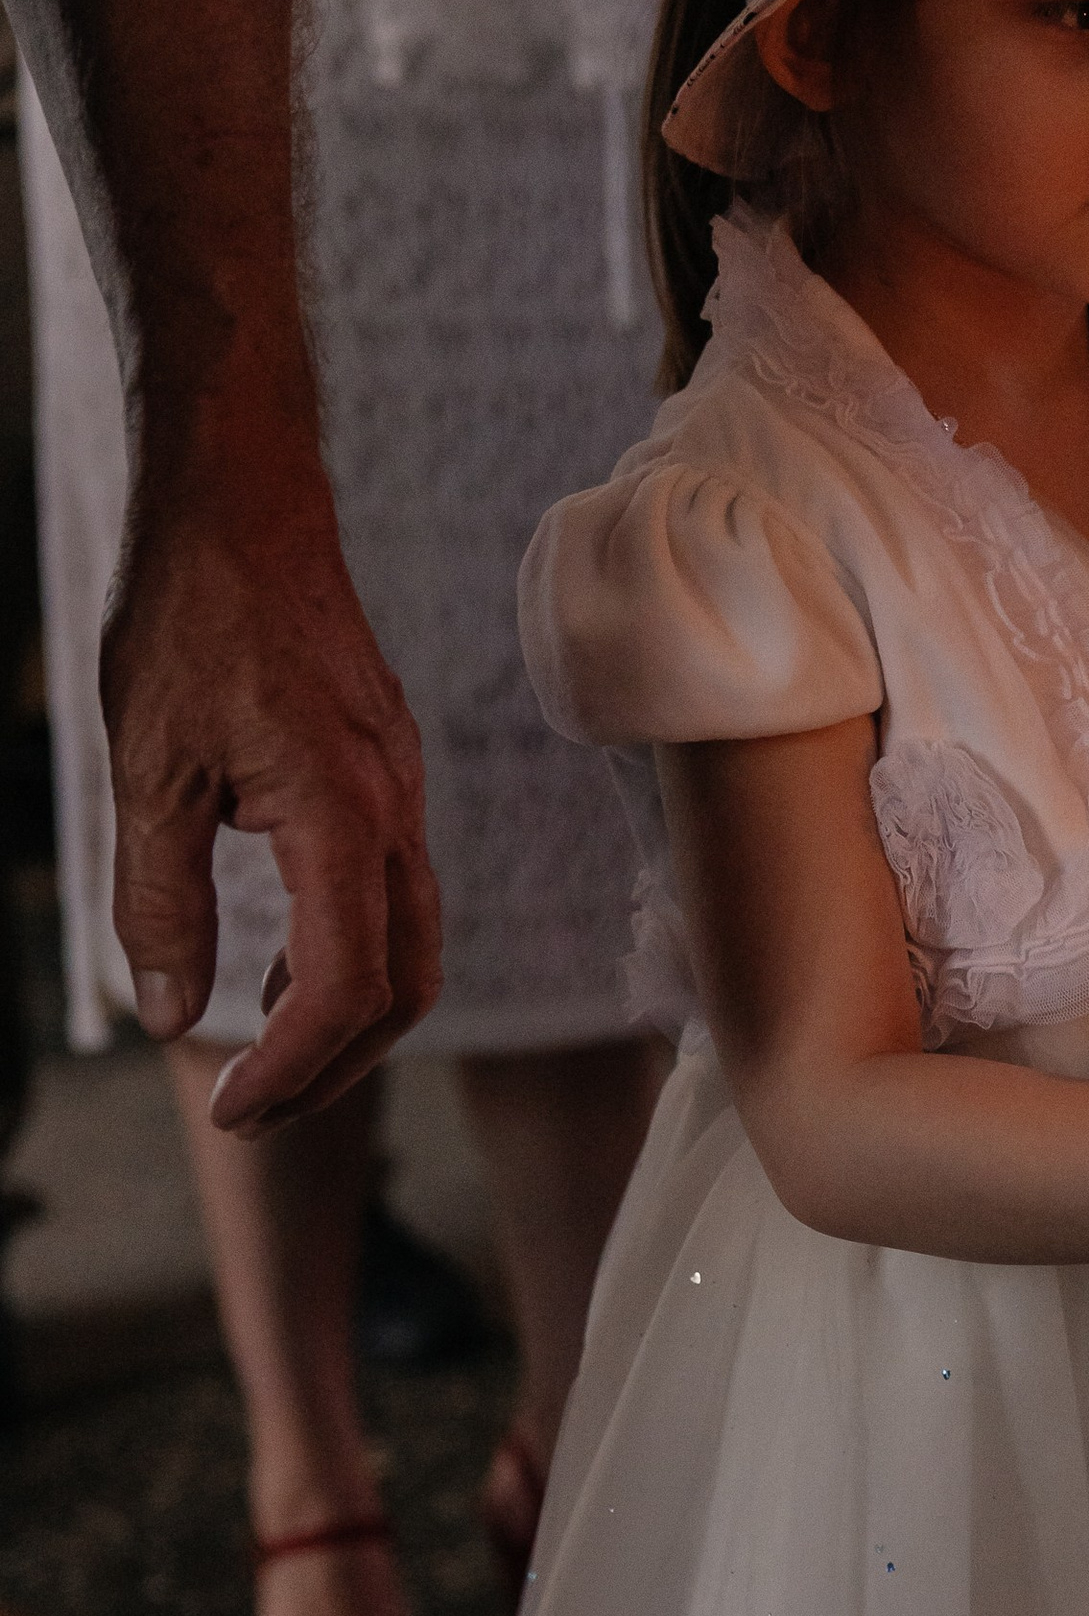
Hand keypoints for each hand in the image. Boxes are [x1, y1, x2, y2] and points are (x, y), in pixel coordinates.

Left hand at [103, 453, 441, 1128]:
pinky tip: (280, 966)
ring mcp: (403, 788)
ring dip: (347, 1020)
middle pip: (402, 985)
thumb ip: (161, 901)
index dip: (291, 1070)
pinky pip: (396, 892)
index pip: (342, 987)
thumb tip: (172, 1015)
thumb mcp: (149, 770)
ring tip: (265, 1059)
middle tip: (249, 1112)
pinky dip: (350, 956)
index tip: (230, 1111)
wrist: (247, 503)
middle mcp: (395, 809)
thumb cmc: (192, 617)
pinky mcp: (389, 771)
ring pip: (412, 943)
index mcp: (341, 813)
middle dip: (330, 1068)